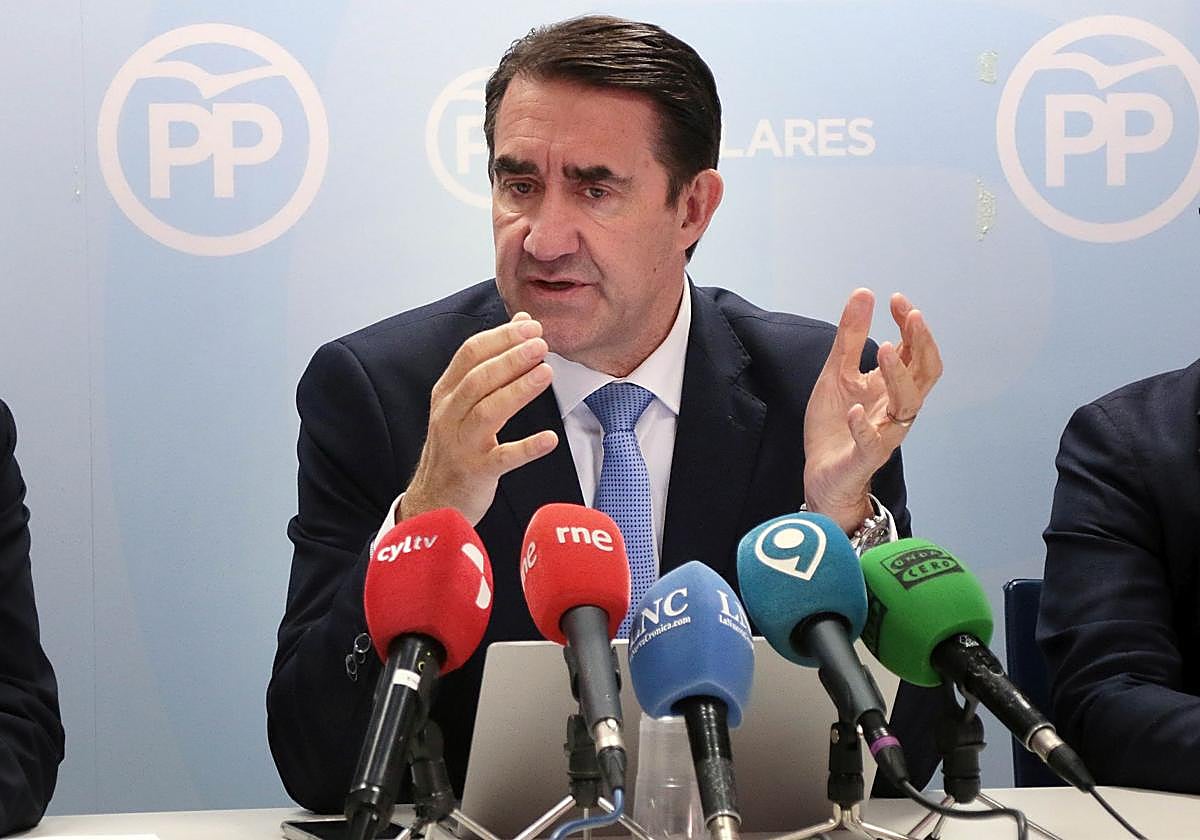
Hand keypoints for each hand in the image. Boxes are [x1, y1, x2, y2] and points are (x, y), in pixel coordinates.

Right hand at [402, 313, 558, 524]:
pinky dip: (526, 447)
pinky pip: (503, 458)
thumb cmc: (456, 445)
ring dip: (517, 390)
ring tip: (546, 372)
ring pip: (487, 412)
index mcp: (446, 394)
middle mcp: (449, 415)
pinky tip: (549, 438)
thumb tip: (520, 323)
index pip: (469, 355)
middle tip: (541, 343)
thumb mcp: (464, 402)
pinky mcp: (476, 472)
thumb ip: (490, 363)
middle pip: (478, 379)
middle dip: (510, 357)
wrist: (434, 500)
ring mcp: (461, 445)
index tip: (530, 326)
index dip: (501, 338)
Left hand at [803, 289, 942, 532]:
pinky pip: (872, 443)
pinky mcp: (865, 457)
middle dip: (922, 343)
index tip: (898, 300)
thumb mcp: (837, 374)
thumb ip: (850, 338)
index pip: (915, 352)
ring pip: (907, 405)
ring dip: (899, 376)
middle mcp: (896, 408)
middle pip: (926, 375)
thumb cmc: (836, 425)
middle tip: (911, 316)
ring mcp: (884, 433)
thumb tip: (864, 293)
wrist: (822, 475)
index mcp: (892, 388)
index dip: (912, 326)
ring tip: (884, 348)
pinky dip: (864, 426)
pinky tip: (854, 409)